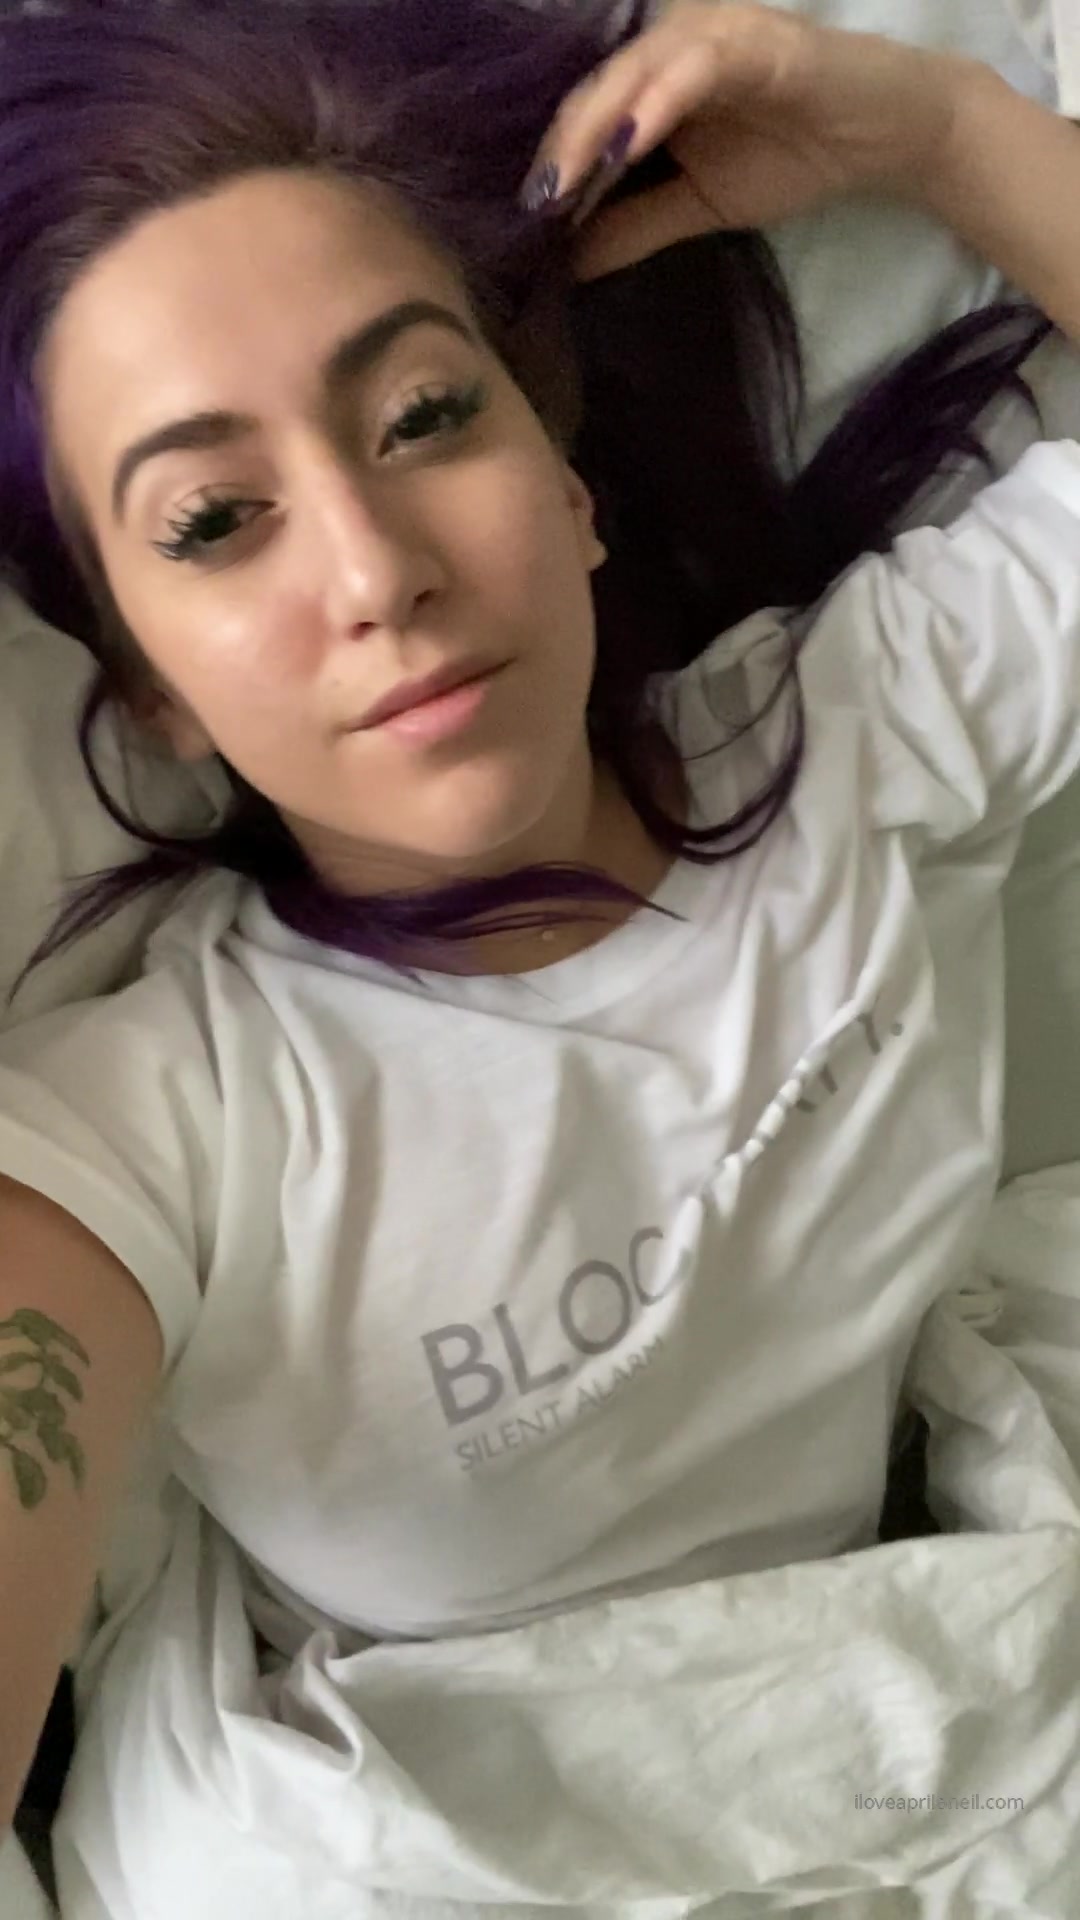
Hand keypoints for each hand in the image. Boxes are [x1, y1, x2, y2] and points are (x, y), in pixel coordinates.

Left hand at [521, 2, 977, 281]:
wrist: (887, 141)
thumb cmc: (795, 156)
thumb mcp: (699, 205)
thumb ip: (636, 225)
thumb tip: (568, 263)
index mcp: (655, 75)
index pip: (587, 108)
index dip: (553, 155)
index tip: (524, 212)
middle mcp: (675, 42)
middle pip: (597, 85)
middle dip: (561, 144)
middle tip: (533, 199)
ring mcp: (715, 35)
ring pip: (634, 70)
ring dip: (595, 123)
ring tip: (565, 177)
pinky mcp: (759, 42)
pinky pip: (696, 65)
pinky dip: (658, 100)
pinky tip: (629, 140)